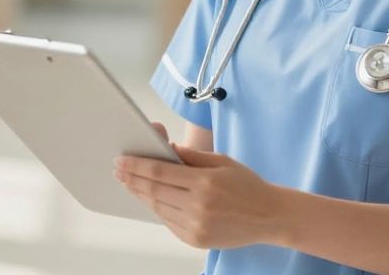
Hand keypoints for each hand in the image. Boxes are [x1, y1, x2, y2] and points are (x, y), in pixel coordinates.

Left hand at [114, 140, 285, 249]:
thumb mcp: (222, 161)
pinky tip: (151, 198)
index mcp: (204, 182)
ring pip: (159, 208)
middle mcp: (198, 206)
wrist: (269, 216)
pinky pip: (169, 222)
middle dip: (132, 179)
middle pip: (154, 191)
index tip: (121, 160)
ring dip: (141, 194)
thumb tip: (165, 148)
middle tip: (118, 170)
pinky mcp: (196, 239)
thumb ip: (191, 156)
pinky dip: (157, 209)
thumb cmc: (247, 186)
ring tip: (130, 183)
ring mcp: (196, 226)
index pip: (160, 172)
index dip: (136, 165)